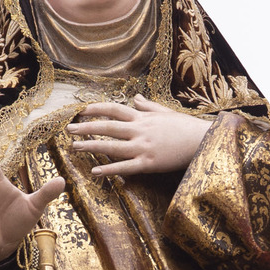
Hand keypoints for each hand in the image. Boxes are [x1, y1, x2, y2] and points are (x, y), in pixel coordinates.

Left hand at [67, 95, 210, 177]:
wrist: (201, 141)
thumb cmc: (184, 127)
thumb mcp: (165, 112)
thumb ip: (148, 106)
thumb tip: (137, 98)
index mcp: (142, 117)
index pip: (114, 109)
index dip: (96, 109)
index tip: (80, 110)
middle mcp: (139, 130)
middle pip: (108, 127)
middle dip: (86, 127)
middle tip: (68, 129)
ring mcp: (143, 147)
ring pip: (112, 146)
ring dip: (91, 146)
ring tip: (74, 147)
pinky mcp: (148, 163)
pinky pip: (125, 167)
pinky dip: (109, 168)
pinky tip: (95, 170)